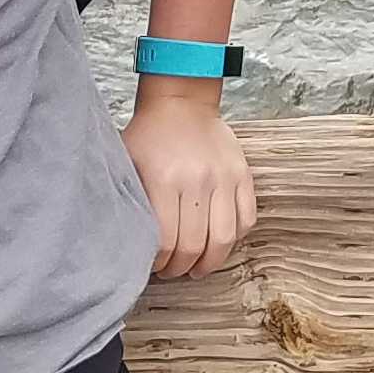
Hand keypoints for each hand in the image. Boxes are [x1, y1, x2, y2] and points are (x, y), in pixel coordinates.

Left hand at [125, 78, 256, 277]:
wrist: (180, 103)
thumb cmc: (149, 136)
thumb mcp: (127, 164)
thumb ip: (131, 203)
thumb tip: (131, 244)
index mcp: (164, 179)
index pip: (166, 240)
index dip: (160, 262)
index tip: (154, 266)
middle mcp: (197, 180)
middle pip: (195, 245)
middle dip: (181, 267)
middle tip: (172, 270)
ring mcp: (224, 177)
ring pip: (224, 238)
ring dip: (210, 262)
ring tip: (198, 267)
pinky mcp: (243, 174)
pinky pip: (247, 219)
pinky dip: (235, 238)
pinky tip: (218, 243)